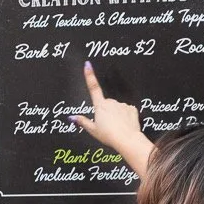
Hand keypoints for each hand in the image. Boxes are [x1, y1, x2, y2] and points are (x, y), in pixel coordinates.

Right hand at [75, 62, 154, 177]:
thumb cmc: (108, 136)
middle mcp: (111, 102)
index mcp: (100, 106)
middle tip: (107, 126)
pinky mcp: (132, 109)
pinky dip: (125, 117)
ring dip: (116, 115)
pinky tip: (125, 125)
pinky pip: (127, 111)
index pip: (93, 87)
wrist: (127, 139)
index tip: (87, 64)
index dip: (89, 75)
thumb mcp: (92, 130)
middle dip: (106, 111)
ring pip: (117, 108)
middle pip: (106, 104)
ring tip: (117, 128)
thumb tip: (71, 117)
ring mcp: (122, 105)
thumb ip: (82, 121)